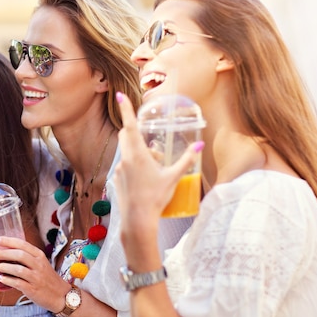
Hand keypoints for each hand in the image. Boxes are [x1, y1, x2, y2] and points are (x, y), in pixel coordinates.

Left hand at [0, 236, 70, 313]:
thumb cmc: (47, 278)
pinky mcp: (33, 289)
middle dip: (2, 253)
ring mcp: (36, 277)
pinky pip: (17, 283)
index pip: (21, 243)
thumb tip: (4, 253)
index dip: (6, 240)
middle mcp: (38, 264)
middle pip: (19, 254)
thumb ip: (26, 257)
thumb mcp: (40, 263)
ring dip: (4, 267)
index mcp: (39, 255)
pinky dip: (7, 280)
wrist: (61, 296)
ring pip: (18, 269)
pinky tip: (0, 278)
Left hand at [113, 92, 202, 256]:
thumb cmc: (156, 198)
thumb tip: (201, 145)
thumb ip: (187, 160)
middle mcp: (124, 159)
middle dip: (136, 134)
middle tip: (155, 149)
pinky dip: (134, 166)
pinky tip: (145, 181)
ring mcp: (118, 170)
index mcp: (137, 155)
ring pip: (127, 152)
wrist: (137, 220)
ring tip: (156, 169)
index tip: (119, 95)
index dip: (125, 109)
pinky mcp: (116, 179)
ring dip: (140, 153)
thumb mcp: (174, 177)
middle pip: (126, 136)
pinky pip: (125, 166)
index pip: (129, 126)